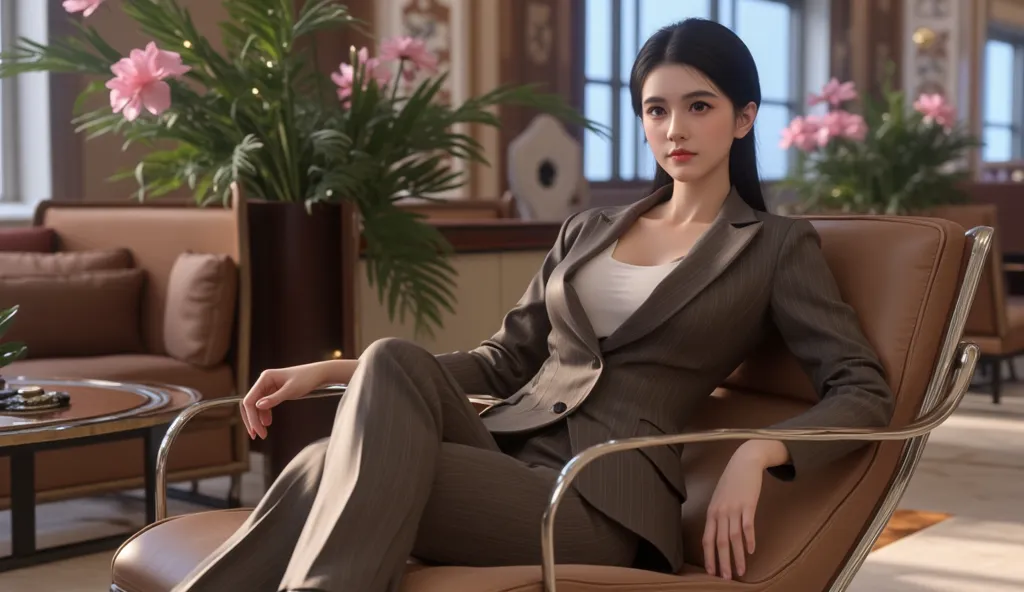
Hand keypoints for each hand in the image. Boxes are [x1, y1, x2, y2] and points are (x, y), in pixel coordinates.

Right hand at [240, 362, 332, 439]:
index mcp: (265, 378)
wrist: (319, 374)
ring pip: (256, 406)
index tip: (257, 431)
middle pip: (250, 404)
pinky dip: (264, 414)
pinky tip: (267, 423)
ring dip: (257, 419)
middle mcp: (264, 381)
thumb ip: (274, 398)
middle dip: (252, 420)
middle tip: (256, 435)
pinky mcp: (274, 391)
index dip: (251, 417)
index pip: (250, 400)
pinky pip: (265, 405)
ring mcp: (268, 386)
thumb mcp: (291, 390)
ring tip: (263, 433)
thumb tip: (257, 406)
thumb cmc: (306, 379)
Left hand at [702, 443, 768, 579]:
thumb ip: (719, 516)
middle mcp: (720, 512)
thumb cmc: (732, 482)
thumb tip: (719, 535)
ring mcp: (734, 508)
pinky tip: (751, 551)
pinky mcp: (748, 504)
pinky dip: (749, 540)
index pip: (707, 539)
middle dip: (723, 562)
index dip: (709, 557)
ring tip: (741, 571)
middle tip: (726, 578)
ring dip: (737, 557)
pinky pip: (747, 526)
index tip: (711, 572)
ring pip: (733, 538)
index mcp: (712, 512)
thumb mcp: (720, 499)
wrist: (744, 462)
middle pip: (720, 542)